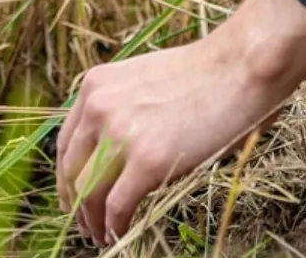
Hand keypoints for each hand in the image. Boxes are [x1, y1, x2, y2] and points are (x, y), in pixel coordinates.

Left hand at [56, 0, 305, 246]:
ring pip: (88, 192)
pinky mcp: (147, 160)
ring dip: (91, 221)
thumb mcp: (144, 81)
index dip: (67, 176)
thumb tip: (118, 147)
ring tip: (100, 237)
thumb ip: (123, 108)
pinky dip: (114, 227)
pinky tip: (118, 235)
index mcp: (95, 87)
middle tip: (84, 224)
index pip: (66, 142)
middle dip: (75, 203)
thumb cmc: (205, 74)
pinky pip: (117, 205)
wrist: (239, 67)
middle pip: (71, 170)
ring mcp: (120, 134)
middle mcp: (98, 108)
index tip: (73, 194)